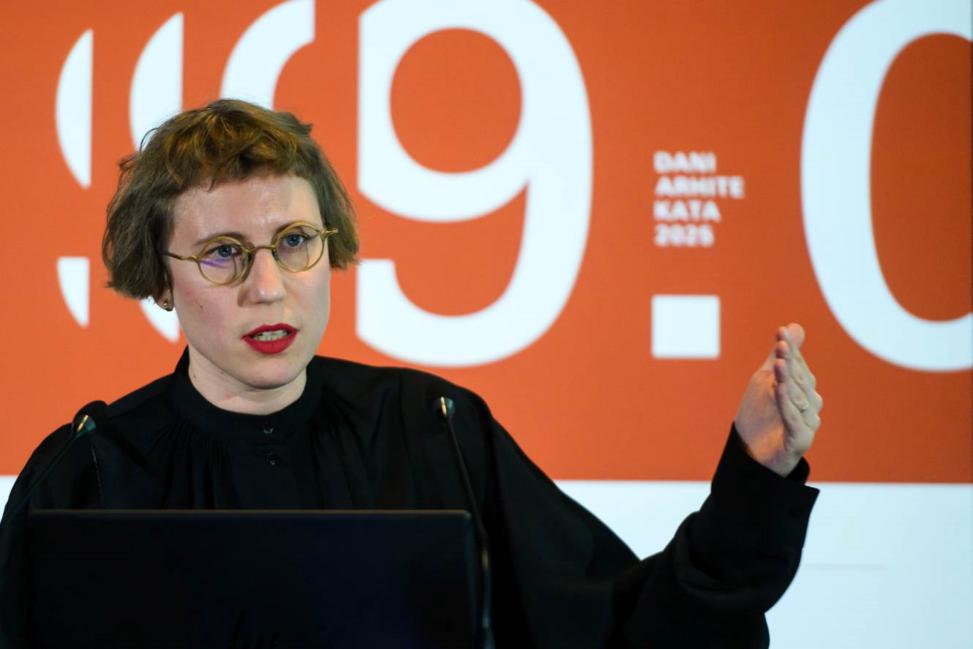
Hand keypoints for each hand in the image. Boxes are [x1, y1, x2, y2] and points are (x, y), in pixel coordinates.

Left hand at [734, 323, 822, 476]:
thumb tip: (794, 325)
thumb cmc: (759, 415)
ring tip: (778, 363)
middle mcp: (811, 406)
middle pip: (800, 380)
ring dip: (788, 380)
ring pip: (799, 398)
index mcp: (805, 390)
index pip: (798, 366)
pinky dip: (786, 403)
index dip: (789, 349)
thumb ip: (780, 355)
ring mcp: (807, 424)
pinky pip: (794, 419)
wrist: (748, 454)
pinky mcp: (800, 441)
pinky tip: (778, 389)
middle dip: (790, 361)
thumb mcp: (765, 380)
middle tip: (780, 344)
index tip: (780, 332)